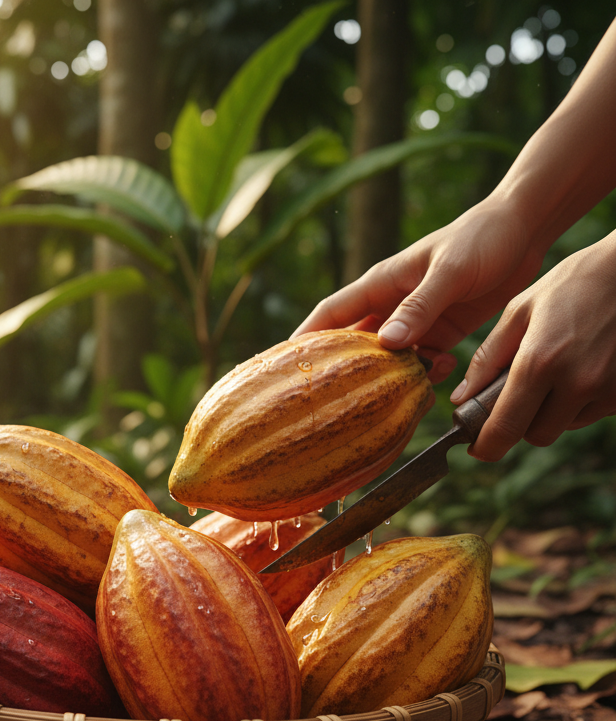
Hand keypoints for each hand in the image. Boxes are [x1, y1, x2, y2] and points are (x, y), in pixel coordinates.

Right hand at [292, 197, 547, 382]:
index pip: (330, 314)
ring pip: (387, 358)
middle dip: (343, 370)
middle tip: (331, 401)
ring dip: (389, 376)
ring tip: (394, 394)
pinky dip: (425, 372)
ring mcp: (415, 320)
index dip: (306, 340)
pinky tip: (439, 375)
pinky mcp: (441, 331)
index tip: (286, 369)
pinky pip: (422, 360)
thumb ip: (420, 307)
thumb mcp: (450, 271)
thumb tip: (387, 344)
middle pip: (353, 344)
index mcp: (381, 284)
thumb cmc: (481, 238)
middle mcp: (391, 304)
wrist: (524, 230)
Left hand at [452, 232, 615, 460]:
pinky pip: (592, 414)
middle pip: (536, 436)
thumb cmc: (571, 284)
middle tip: (516, 400)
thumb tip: (460, 398)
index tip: (478, 448)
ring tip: (554, 374)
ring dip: (551, 413)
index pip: (506, 428)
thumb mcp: (520, 311)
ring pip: (565, 427)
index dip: (487, 447)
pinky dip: (579, 404)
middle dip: (520, 424)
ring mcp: (607, 389)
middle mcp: (575, 382)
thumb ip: (487, 358)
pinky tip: (580, 370)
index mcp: (539, 363)